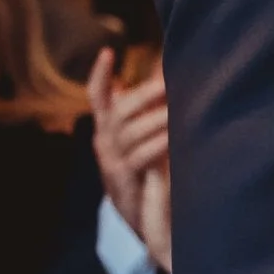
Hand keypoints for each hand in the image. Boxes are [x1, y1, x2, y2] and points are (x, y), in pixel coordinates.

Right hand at [90, 48, 172, 269]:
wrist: (143, 221)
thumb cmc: (149, 172)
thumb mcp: (143, 140)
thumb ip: (148, 114)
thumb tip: (165, 79)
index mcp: (107, 129)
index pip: (97, 97)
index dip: (99, 75)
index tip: (107, 52)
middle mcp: (104, 142)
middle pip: (118, 110)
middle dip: (144, 94)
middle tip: (168, 82)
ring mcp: (110, 162)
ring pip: (128, 132)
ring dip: (155, 118)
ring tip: (177, 108)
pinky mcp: (122, 180)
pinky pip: (138, 156)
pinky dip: (156, 143)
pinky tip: (172, 136)